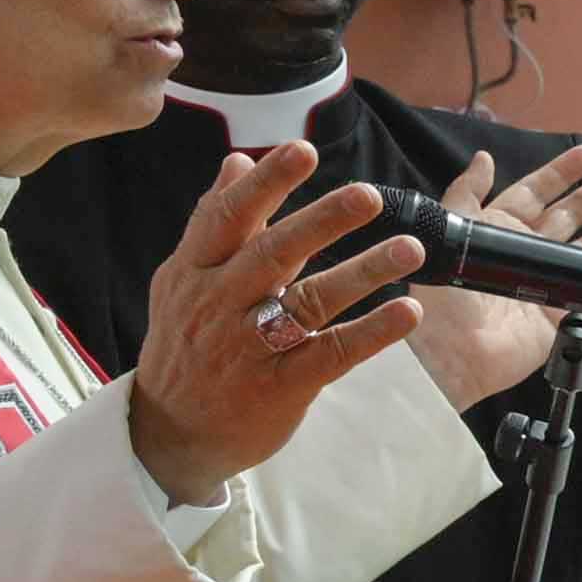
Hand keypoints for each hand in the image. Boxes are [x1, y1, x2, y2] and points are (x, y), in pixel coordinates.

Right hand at [129, 144, 442, 497]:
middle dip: (322, 221)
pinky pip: (333, 353)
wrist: (170, 432)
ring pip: (310, 301)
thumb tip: (237, 162)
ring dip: (364, 272)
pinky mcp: (282, 385)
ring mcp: (251, 346)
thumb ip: (213, 221)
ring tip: (411, 248)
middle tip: (368, 195)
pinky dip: (372, 332)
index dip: (266, 184)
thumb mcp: (184, 279)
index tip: (301, 149)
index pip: (227, 218)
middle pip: (273, 254)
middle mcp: (221, 303)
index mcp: (195, 270)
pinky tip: (408, 311)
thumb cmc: (186, 343)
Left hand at [402, 146, 581, 410]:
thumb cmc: (443, 296)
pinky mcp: (564, 309)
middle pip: (570, 214)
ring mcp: (548, 279)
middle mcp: (527, 250)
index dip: (561, 172)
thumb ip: (467, 193)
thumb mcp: (449, 231)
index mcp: (499, 228)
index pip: (536, 192)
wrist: (456, 352)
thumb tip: (484, 158)